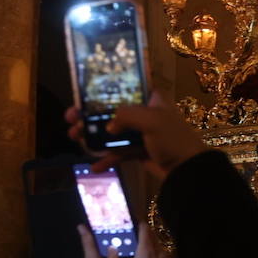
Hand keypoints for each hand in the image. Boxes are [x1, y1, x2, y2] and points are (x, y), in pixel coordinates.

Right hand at [64, 91, 206, 177]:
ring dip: (93, 136)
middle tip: (70, 118)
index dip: (103, 89)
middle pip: (111, 110)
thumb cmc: (173, 138)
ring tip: (74, 138)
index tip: (82, 93)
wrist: (186, 170)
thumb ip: (126, 115)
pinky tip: (95, 166)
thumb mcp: (151, 120)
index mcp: (150, 98)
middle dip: (90, 115)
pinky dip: (106, 159)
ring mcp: (140, 133)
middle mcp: (143, 113)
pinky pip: (118, 152)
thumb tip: (108, 126)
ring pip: (111, 132)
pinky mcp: (138, 151)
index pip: (124, 87)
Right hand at [106, 224, 174, 257]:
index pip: (144, 232)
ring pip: (157, 244)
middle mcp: (157, 255)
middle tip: (132, 227)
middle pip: (152, 236)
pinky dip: (154, 249)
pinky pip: (161, 253)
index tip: (131, 218)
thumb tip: (111, 247)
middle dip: (143, 230)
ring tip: (137, 240)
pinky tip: (145, 254)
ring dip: (149, 240)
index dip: (139, 223)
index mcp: (145, 254)